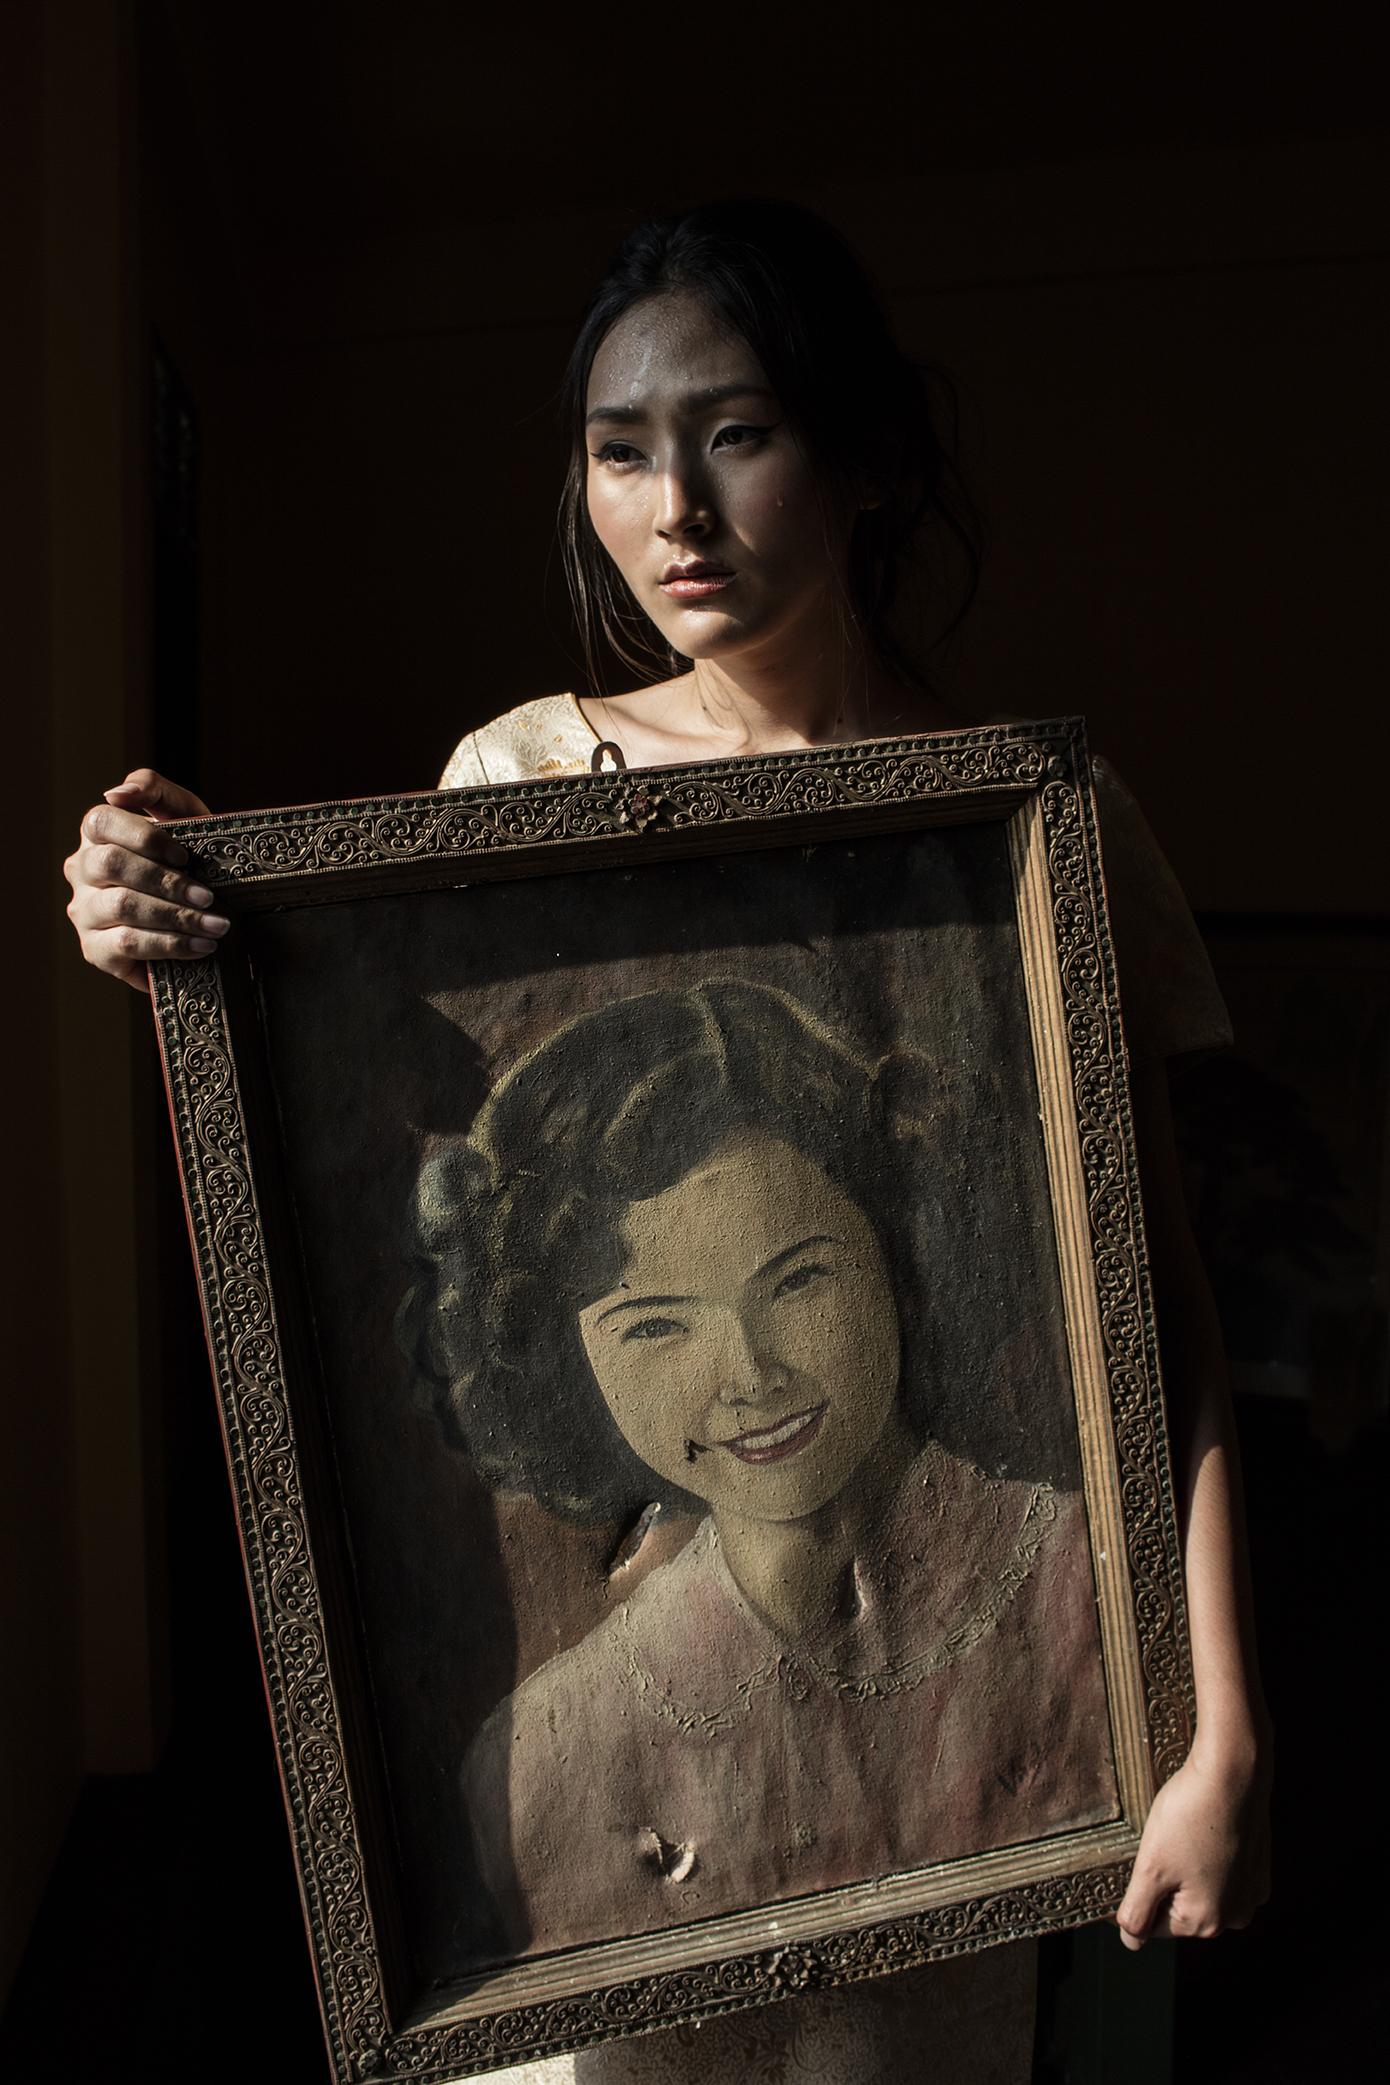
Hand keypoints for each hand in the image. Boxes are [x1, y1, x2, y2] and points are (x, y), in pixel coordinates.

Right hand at [64, 769, 224, 993]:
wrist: (203, 912)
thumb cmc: (190, 857)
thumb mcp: (182, 814)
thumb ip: (153, 789)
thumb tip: (116, 793)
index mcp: (97, 834)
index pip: (102, 822)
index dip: (144, 837)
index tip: (184, 856)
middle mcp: (81, 870)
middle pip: (112, 865)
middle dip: (168, 882)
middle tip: (208, 897)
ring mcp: (84, 911)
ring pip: (122, 906)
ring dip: (177, 917)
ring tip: (216, 925)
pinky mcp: (95, 949)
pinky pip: (127, 944)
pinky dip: (170, 945)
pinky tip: (200, 946)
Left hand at [1116, 1740, 1271, 1946]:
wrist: (1233, 1772)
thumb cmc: (1190, 1815)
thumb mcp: (1151, 1865)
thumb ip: (1138, 1910)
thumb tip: (1131, 1941)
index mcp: (1206, 1921)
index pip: (1152, 1925)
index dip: (1129, 1901)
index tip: (1114, 1877)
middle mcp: (1235, 1915)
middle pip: (1179, 1909)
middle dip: (1160, 1883)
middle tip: (1149, 1847)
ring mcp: (1251, 1891)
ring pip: (1201, 1890)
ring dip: (1183, 1872)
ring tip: (1174, 1836)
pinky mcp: (1259, 1866)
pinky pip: (1223, 1873)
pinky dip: (1207, 1859)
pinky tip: (1198, 1833)